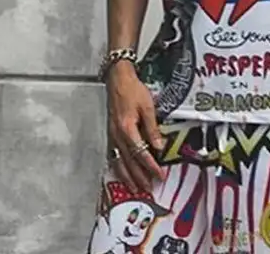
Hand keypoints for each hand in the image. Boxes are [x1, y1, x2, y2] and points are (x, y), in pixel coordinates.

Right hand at [105, 61, 164, 190]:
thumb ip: (152, 128)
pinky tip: (122, 173)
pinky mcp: (110, 134)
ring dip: (128, 177)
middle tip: (149, 189)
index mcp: (128, 129)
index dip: (151, 166)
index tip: (159, 175)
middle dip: (139, 177)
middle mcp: (117, 136)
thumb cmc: (133, 90)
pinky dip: (118, 167)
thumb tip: (160, 146)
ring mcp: (112, 136)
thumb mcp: (148, 106)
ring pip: (119, 162)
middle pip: (129, 162)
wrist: (117, 80)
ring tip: (135, 188)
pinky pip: (113, 155)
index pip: (141, 153)